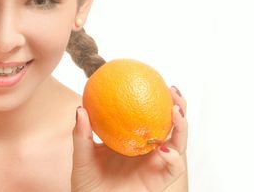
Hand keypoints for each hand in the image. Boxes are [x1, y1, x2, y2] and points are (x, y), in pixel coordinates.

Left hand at [71, 86, 187, 191]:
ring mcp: (155, 164)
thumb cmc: (87, 181)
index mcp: (132, 139)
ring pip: (179, 143)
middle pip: (171, 125)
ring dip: (182, 126)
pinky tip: (163, 147)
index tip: (154, 80)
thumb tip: (80, 108)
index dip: (156, 98)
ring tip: (175, 111)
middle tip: (173, 91)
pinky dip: (173, 156)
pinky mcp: (159, 180)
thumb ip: (81, 133)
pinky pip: (174, 167)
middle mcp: (148, 149)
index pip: (149, 114)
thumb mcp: (82, 155)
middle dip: (178, 106)